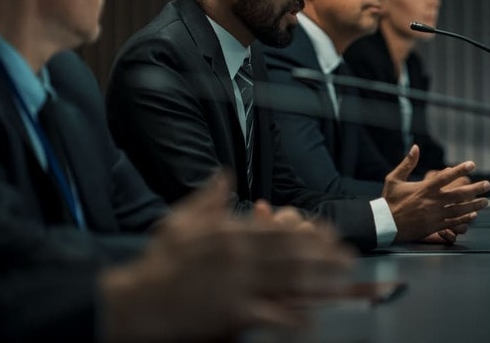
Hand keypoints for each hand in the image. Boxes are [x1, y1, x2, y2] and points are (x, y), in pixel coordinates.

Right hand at [98, 173, 355, 341]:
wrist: (139, 300)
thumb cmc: (159, 262)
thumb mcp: (180, 220)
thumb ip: (207, 197)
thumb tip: (223, 174)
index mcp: (229, 233)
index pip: (278, 230)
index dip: (308, 233)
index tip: (328, 234)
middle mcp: (240, 256)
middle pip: (293, 254)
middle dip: (325, 256)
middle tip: (350, 257)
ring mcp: (239, 284)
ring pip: (291, 280)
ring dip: (323, 280)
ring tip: (345, 279)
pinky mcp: (234, 312)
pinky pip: (273, 314)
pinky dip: (295, 315)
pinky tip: (315, 316)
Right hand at [382, 145, 489, 243]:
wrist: (385, 224)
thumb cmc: (390, 201)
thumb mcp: (394, 179)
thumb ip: (407, 163)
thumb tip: (415, 147)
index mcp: (424, 188)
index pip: (446, 176)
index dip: (460, 170)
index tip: (472, 164)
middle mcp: (432, 201)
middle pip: (459, 194)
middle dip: (475, 189)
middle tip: (487, 184)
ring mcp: (435, 215)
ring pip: (460, 209)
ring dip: (475, 205)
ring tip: (486, 201)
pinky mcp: (435, 227)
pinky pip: (454, 223)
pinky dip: (465, 219)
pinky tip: (473, 215)